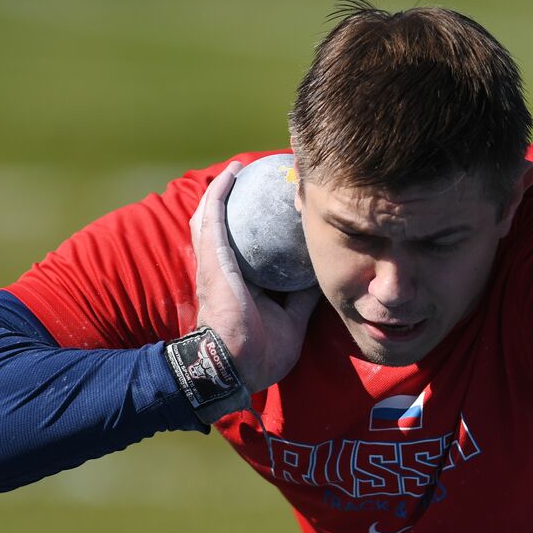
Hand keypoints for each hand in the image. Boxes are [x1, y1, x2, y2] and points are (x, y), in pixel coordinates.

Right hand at [190, 161, 321, 391]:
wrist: (235, 363)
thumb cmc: (260, 352)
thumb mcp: (291, 320)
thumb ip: (302, 298)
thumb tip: (321, 277)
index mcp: (239, 287)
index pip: (246, 252)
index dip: (256, 233)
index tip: (272, 215)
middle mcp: (222, 270)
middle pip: (223, 230)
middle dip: (233, 205)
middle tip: (256, 184)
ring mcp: (214, 261)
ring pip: (211, 217)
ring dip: (222, 190)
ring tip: (240, 168)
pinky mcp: (212, 255)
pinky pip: (214, 215)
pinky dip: (221, 191)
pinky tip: (233, 171)